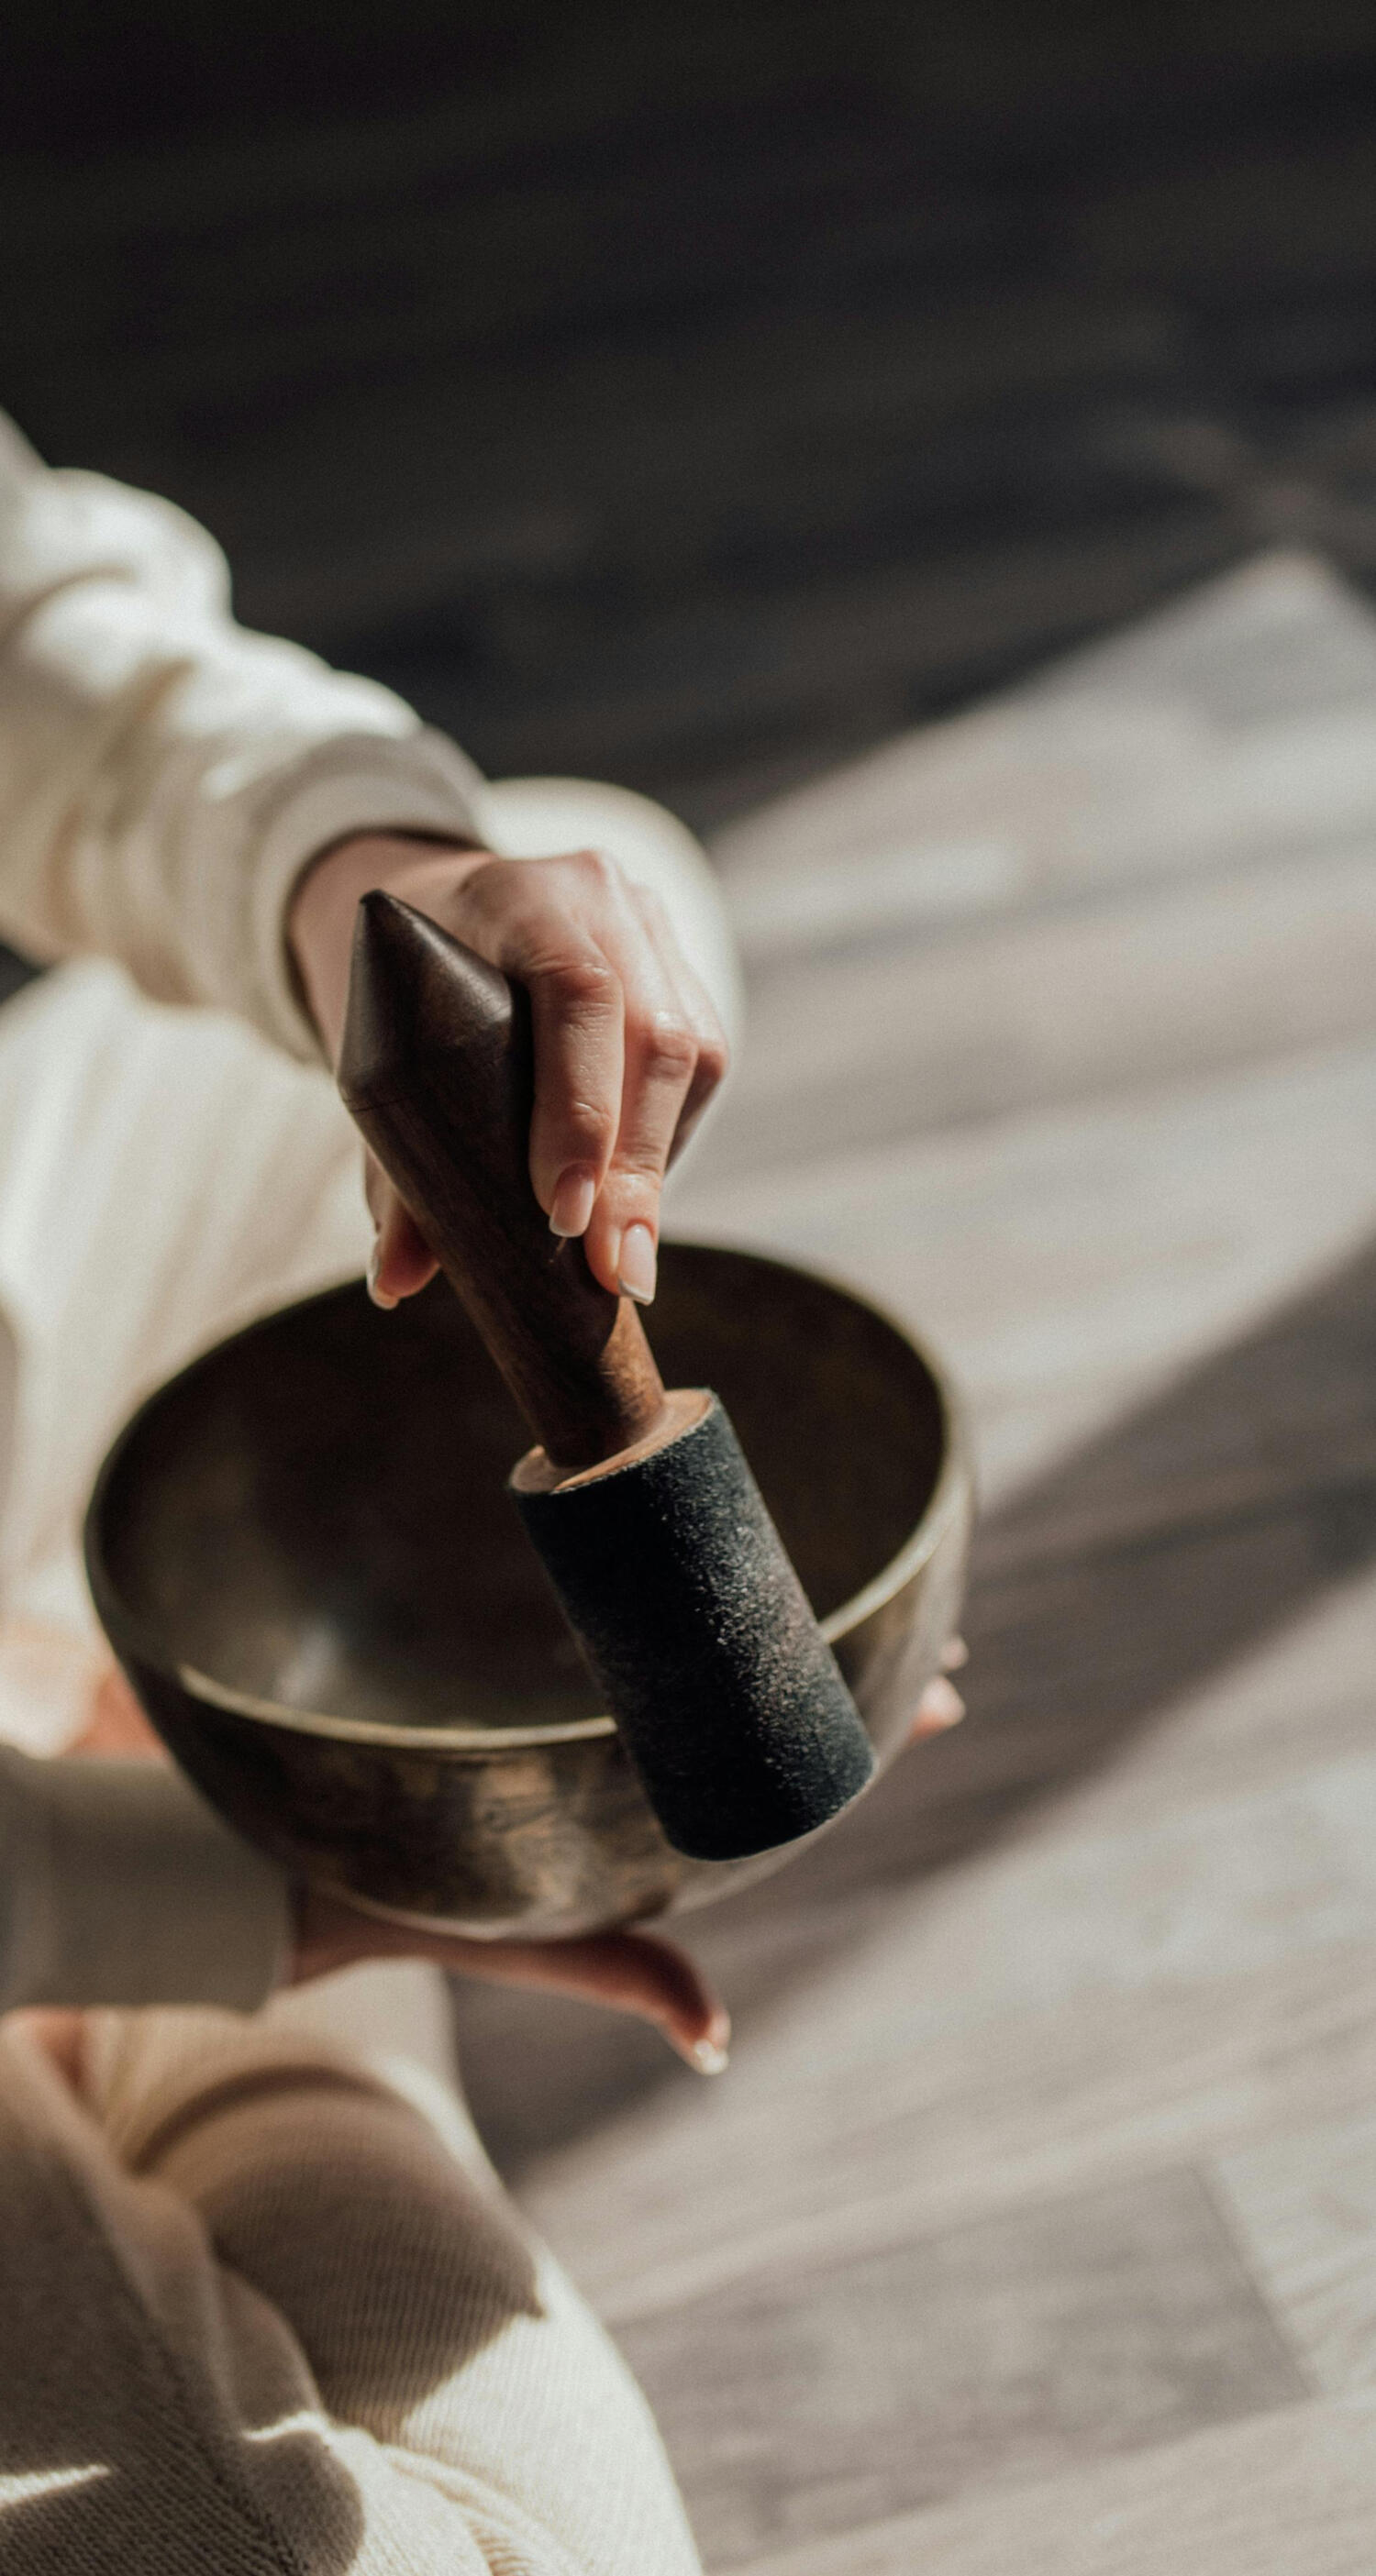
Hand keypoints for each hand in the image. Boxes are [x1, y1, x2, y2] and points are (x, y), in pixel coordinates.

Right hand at [287, 1638, 968, 2067]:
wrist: (316, 1856)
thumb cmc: (433, 1904)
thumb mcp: (542, 1933)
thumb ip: (625, 1971)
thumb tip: (715, 2041)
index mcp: (667, 1813)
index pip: (799, 1760)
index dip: (879, 1724)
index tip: (951, 1691)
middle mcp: (650, 1760)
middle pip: (781, 1698)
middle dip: (865, 1662)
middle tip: (941, 1629)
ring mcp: (604, 1717)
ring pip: (727, 1657)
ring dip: (803, 1624)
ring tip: (884, 1586)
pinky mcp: (549, 1679)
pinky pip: (648, 1622)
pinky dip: (703, 1592)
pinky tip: (734, 1557)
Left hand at [288, 832, 729, 1306]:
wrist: (432, 911)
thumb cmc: (402, 994)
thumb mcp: (381, 1060)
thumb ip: (393, 1168)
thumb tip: (395, 1282)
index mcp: (514, 897)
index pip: (576, 993)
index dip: (581, 1108)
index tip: (561, 1213)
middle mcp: (598, 898)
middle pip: (653, 1035)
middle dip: (634, 1169)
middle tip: (615, 1273)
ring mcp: (650, 924)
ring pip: (694, 1054)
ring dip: (659, 1165)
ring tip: (625, 1257)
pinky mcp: (680, 966)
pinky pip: (701, 1064)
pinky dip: (668, 1142)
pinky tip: (633, 1199)